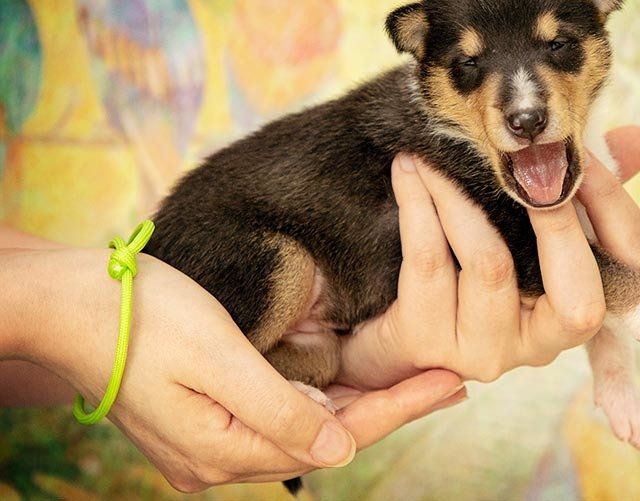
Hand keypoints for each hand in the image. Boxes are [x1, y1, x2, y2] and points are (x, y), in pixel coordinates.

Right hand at [0, 248, 463, 491]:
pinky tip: (347, 380)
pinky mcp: (201, 416)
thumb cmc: (141, 318)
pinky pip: (277, 411)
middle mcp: (219, 457)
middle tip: (445, 378)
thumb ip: (279, 408)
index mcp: (224, 451)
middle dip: (387, 405)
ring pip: (304, 423)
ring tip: (411, 379)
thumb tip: (341, 448)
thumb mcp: (218, 358)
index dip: (399, 409)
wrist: (66, 304)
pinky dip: (318, 395)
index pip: (337, 436)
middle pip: (325, 433)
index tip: (450, 383)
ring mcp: (207, 440)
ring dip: (356, 402)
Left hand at [337, 126, 639, 388]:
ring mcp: (483, 350)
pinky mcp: (427, 341)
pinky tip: (408, 169)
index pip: (624, 275)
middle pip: (573, 290)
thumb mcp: (529, 221)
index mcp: (576, 313)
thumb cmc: (472, 258)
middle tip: (520, 153)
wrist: (393, 313)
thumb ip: (581, 187)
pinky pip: (428, 259)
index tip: (581, 154)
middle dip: (552, 212)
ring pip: (491, 262)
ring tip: (435, 152)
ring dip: (461, 194)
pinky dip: (418, 204)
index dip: (613, 211)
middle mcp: (539, 346)